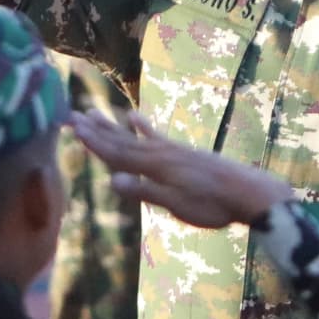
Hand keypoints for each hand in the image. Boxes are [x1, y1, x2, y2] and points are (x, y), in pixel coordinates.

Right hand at [67, 111, 290, 229]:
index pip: (118, 153)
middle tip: (71, 114)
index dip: (94, 143)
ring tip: (93, 113)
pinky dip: (142, 126)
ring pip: (134, 136)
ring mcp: (172, 151)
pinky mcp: (183, 152)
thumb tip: (111, 180)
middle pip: (121, 140)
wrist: (247, 191)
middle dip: (96, 130)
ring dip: (112, 126)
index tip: (72, 128)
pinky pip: (156, 135)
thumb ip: (145, 192)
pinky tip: (133, 116)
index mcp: (155, 167)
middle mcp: (160, 153)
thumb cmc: (212, 205)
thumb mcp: (177, 205)